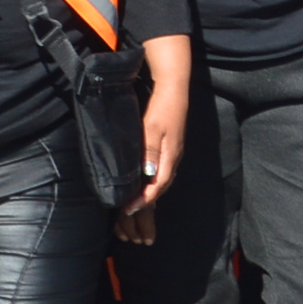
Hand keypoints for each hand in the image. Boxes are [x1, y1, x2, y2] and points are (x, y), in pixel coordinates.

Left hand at [128, 50, 191, 220]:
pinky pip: (162, 172)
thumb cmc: (162, 108)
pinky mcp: (171, 148)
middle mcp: (174, 159)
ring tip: (135, 204)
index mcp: (170, 157)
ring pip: (162, 181)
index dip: (143, 201)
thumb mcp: (152, 129)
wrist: (174, 90)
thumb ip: (150, 152)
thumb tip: (147, 175)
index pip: (157, 187)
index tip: (128, 210)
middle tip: (129, 213)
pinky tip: (144, 183)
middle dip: (146, 203)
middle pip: (161, 188)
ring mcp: (174, 154)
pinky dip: (153, 182)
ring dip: (150, 194)